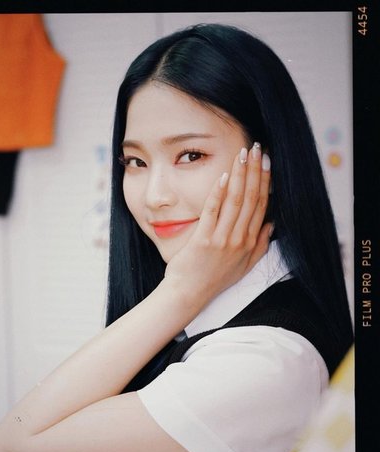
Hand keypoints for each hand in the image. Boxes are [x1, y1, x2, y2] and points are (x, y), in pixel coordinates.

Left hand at [164, 142, 271, 308]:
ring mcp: (223, 240)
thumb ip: (260, 245)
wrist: (190, 293)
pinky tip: (224, 175)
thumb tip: (271, 225)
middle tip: (256, 148)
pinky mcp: (204, 240)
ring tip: (242, 154)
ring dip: (240, 175)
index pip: (262, 205)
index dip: (265, 180)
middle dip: (255, 170)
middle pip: (252, 198)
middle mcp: (240, 240)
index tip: (266, 161)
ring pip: (236, 201)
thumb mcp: (244, 266)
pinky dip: (219, 192)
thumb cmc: (214, 279)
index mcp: (250, 242)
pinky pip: (213, 211)